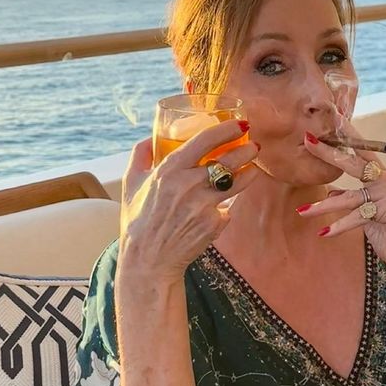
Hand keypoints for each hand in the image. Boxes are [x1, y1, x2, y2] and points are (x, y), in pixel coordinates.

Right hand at [118, 121, 259, 282]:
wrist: (148, 261)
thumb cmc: (138, 220)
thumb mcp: (131, 183)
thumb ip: (140, 155)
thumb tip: (150, 137)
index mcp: (169, 170)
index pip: (204, 140)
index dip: (226, 129)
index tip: (239, 124)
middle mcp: (188, 185)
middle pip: (229, 160)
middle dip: (247, 150)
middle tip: (254, 145)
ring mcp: (203, 205)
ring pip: (238, 182)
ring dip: (249, 173)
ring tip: (253, 168)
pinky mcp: (213, 224)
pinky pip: (227, 209)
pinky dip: (226, 206)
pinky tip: (223, 206)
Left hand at [299, 127, 385, 288]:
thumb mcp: (369, 214)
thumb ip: (353, 199)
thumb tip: (331, 192)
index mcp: (383, 178)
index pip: (362, 152)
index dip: (347, 136)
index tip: (332, 119)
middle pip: (354, 163)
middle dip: (329, 152)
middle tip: (308, 141)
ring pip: (349, 197)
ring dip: (323, 206)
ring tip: (303, 210)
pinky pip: (356, 217)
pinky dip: (339, 226)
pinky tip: (324, 233)